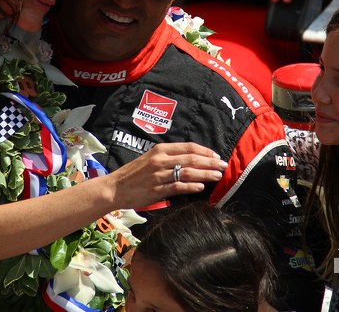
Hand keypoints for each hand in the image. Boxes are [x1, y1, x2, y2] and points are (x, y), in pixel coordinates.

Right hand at [107, 142, 227, 208]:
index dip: (205, 151)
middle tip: (223, 165)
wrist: (115, 187)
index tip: (216, 155)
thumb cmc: (134, 173)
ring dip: (205, 174)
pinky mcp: (156, 190)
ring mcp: (158, 175)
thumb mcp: (150, 158)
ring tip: (217, 176)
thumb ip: (168, 157)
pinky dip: (191, 186)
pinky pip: (177, 187)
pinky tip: (201, 187)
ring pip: (187, 172)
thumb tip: (190, 159)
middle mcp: (160, 160)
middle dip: (210, 162)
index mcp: (160, 150)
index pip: (188, 147)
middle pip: (191, 159)